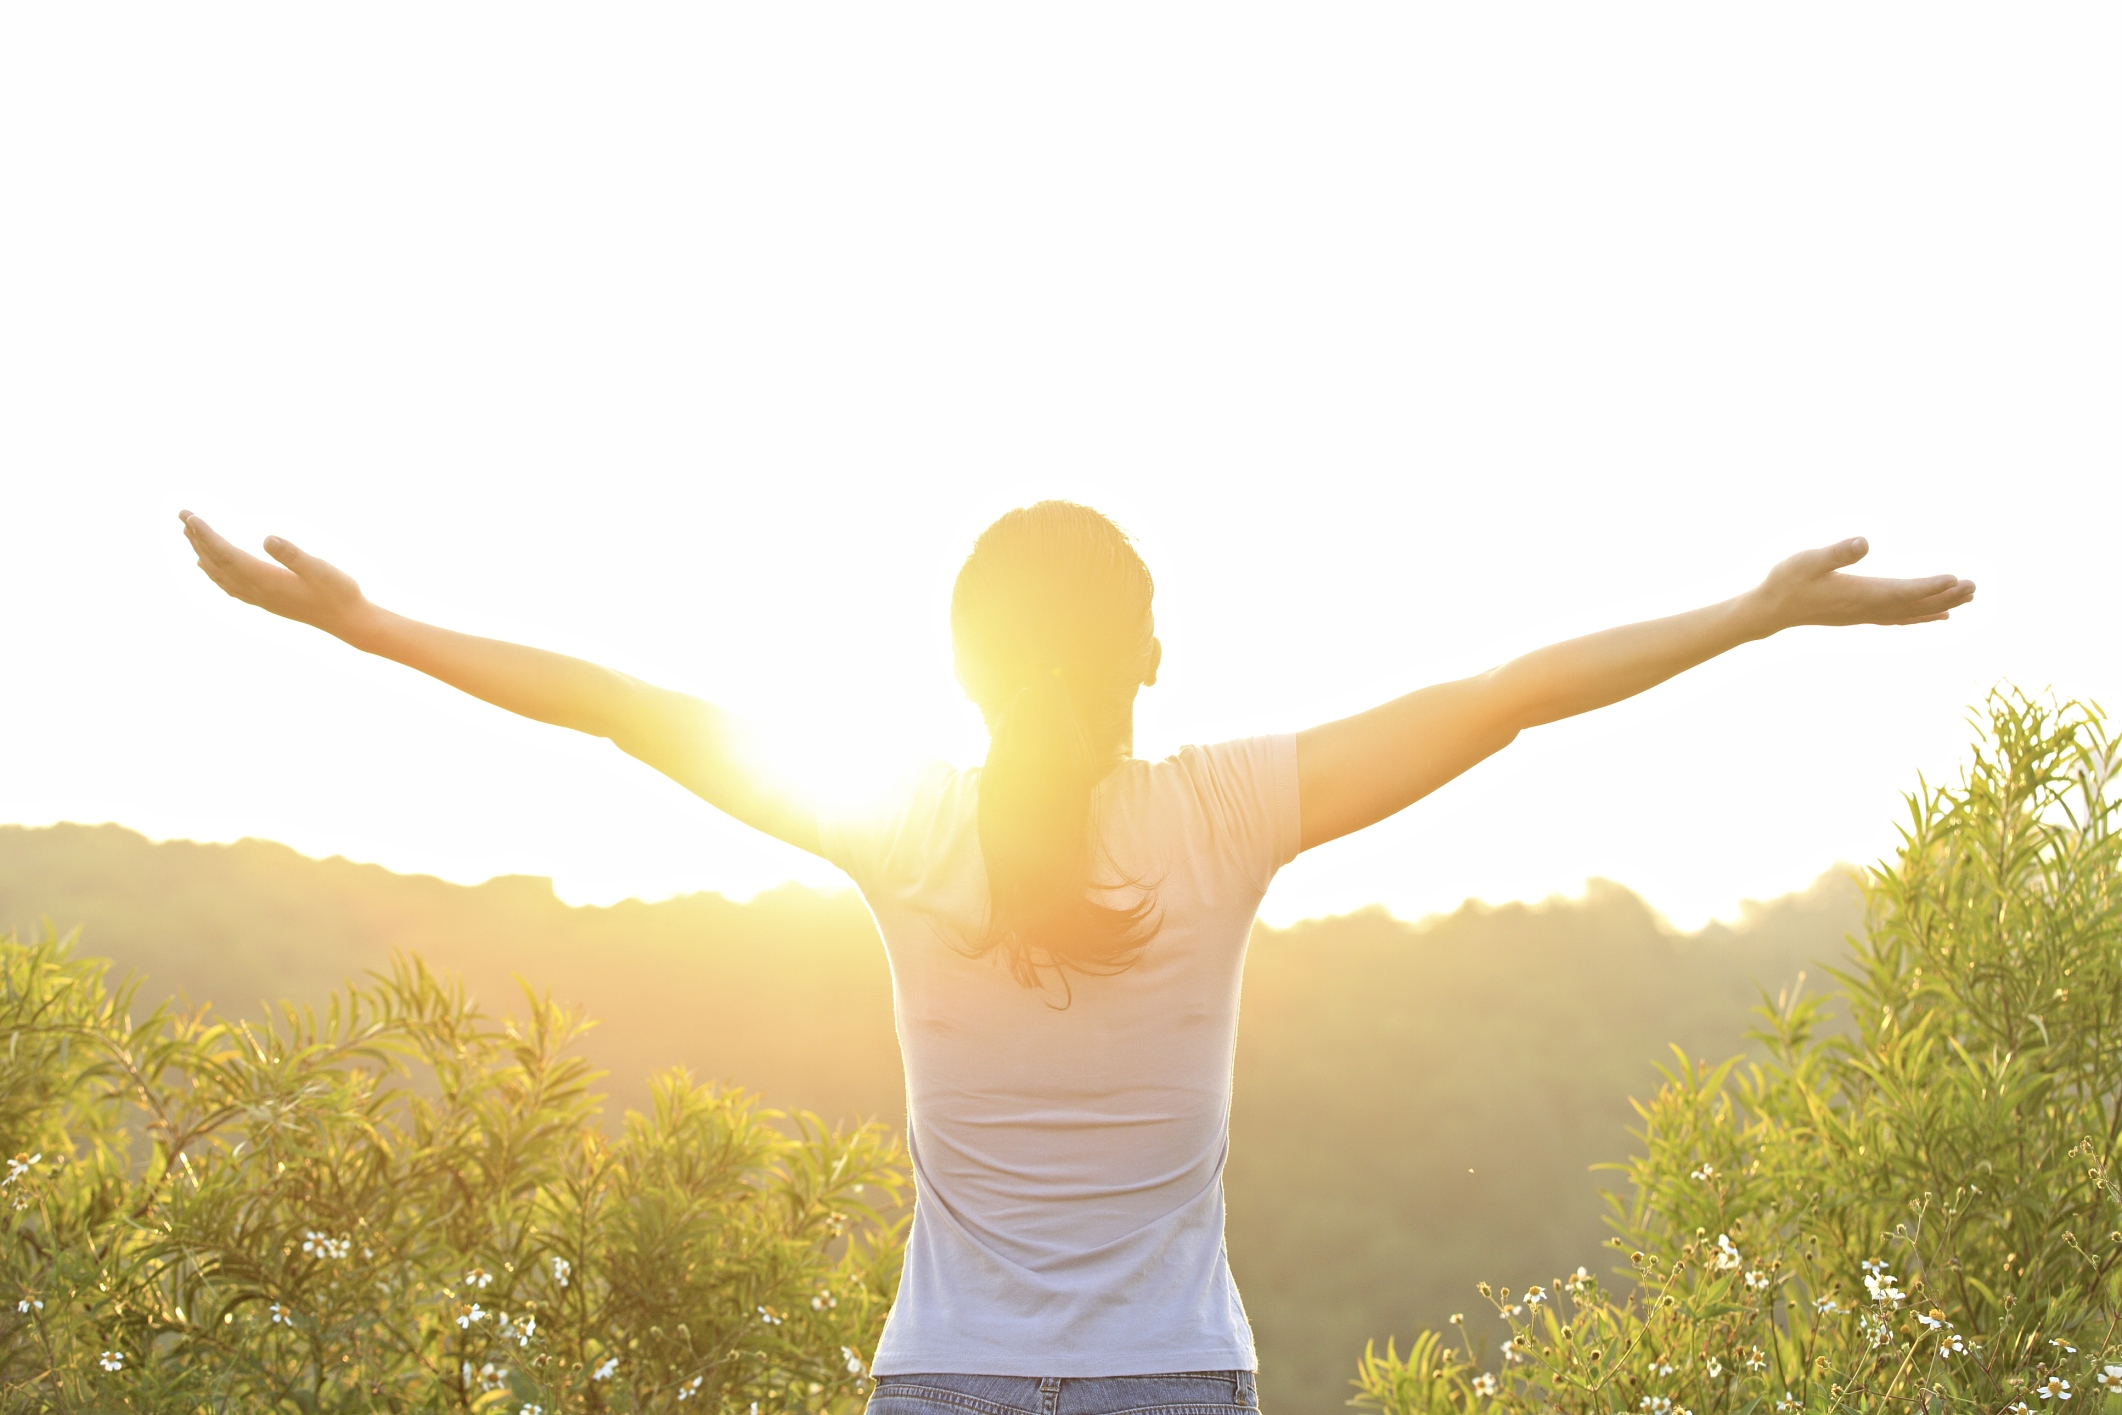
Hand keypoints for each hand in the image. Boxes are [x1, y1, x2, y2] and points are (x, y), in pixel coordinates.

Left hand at [179, 510, 375, 640]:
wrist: (349, 622)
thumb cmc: (339, 593)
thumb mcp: (321, 569)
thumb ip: (293, 555)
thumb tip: (267, 538)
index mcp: (266, 580)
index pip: (226, 554)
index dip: (207, 535)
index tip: (191, 516)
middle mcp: (257, 590)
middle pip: (217, 562)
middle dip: (198, 538)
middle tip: (182, 515)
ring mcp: (260, 597)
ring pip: (220, 574)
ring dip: (202, 552)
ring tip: (189, 534)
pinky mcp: (266, 600)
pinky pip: (229, 585)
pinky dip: (213, 572)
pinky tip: (207, 566)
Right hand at [1749, 537, 1974, 634]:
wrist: (1769, 610)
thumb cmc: (1786, 581)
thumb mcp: (1808, 560)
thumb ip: (1837, 552)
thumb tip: (1865, 541)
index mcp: (1859, 594)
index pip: (1903, 592)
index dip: (1930, 587)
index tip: (1956, 579)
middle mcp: (1867, 608)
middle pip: (1915, 604)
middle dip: (1946, 596)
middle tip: (1974, 587)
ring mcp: (1865, 614)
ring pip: (1911, 612)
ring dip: (1940, 605)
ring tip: (1967, 598)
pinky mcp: (1860, 615)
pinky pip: (1899, 617)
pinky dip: (1921, 615)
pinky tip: (1937, 615)